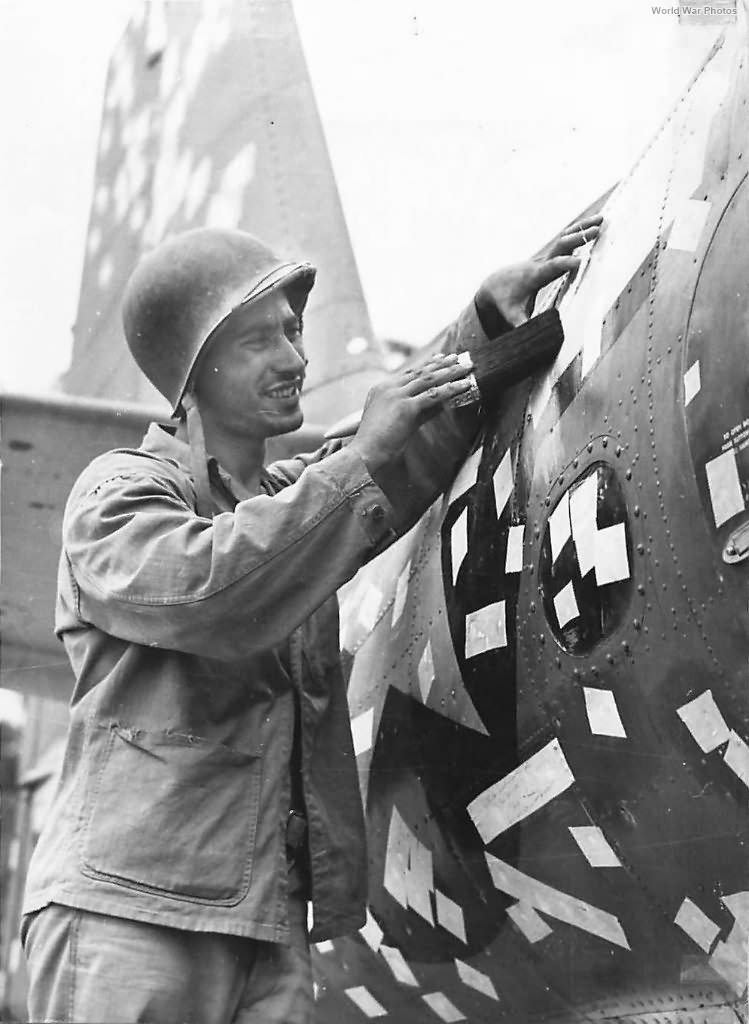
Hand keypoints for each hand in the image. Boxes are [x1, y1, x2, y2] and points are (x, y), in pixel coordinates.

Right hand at [350, 353, 473, 472]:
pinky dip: (451, 389)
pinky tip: (464, 385)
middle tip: (458, 357)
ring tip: (466, 367)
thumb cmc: (378, 444)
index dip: (428, 365)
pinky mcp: (405, 407)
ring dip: (450, 372)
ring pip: (429, 379)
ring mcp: (396, 395)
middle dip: (442, 364)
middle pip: (420, 372)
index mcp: (382, 389)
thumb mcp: (398, 422)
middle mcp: (388, 388)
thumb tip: (440, 404)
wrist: (364, 454)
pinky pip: (433, 395)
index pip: (410, 373)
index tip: (441, 359)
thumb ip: (418, 411)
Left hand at [477, 214, 602, 326]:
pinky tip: (595, 224)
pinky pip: (565, 240)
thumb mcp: (511, 315)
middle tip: (597, 230)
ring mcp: (545, 257)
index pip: (551, 267)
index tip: (581, 262)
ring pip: (565, 238)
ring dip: (583, 228)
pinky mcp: (548, 256)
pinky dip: (580, 231)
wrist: (494, 284)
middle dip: (578, 238)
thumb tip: (534, 337)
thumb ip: (521, 325)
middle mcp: (540, 263)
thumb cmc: (505, 301)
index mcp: (534, 276)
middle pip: (560, 246)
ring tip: (602, 219)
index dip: (565, 264)